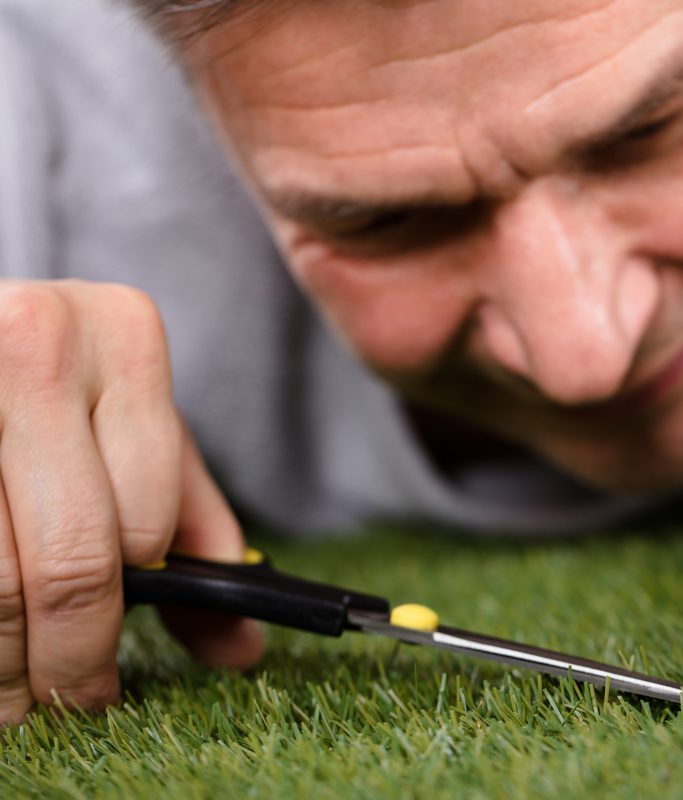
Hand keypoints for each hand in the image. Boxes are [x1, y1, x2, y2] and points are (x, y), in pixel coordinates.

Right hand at [0, 280, 262, 722]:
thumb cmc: (56, 384)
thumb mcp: (133, 431)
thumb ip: (189, 526)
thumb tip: (241, 648)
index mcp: (125, 337)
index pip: (145, 517)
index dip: (125, 615)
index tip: (103, 682)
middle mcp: (40, 342)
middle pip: (70, 554)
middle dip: (67, 657)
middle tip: (63, 707)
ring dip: (4, 657)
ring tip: (13, 701)